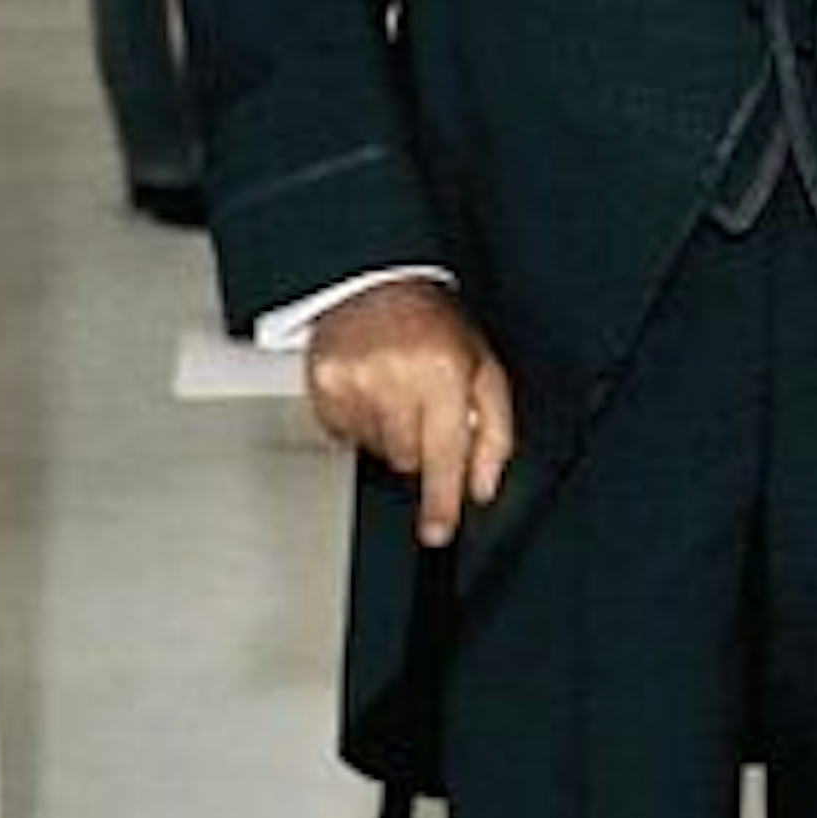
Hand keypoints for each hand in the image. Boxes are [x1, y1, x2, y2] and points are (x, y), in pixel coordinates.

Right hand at [305, 278, 513, 547]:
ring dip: (391, 433)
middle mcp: (396, 378)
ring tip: (397, 391)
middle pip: (408, 459)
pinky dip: (361, 422)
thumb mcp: (484, 370)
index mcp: (444, 372)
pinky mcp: (323, 388)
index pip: (444, 453)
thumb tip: (482, 486)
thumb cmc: (436, 328)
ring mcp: (354, 383)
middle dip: (421, 445)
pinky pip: (345, 435)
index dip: (441, 499)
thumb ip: (493, 431)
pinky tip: (371, 389)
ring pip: (376, 452)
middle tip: (423, 405)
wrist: (376, 286)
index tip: (437, 531)